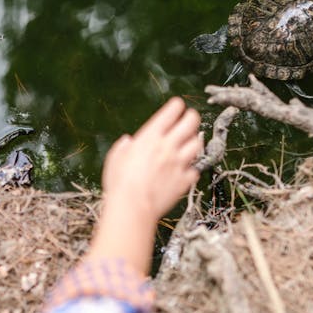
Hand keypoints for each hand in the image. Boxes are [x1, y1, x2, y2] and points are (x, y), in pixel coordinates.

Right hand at [101, 97, 202, 221]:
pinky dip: (190, 169)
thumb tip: (127, 142)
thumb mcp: (115, 159)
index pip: (171, 112)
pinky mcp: (184, 180)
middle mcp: (168, 146)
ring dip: (194, 142)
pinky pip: (194, 170)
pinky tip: (184, 171)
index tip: (178, 106)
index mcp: (150, 137)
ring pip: (197, 144)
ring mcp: (179, 163)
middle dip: (192, 117)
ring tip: (190, 144)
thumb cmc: (120, 183)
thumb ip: (123, 148)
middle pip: (191, 122)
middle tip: (190, 118)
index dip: (176, 106)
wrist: (133, 206)